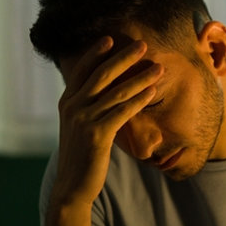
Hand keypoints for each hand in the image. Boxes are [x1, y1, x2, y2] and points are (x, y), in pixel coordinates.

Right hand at [52, 37, 163, 206]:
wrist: (72, 186)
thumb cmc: (81, 157)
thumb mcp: (78, 128)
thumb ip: (86, 109)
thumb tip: (102, 95)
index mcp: (67, 102)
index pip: (82, 71)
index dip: (96, 54)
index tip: (110, 39)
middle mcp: (73, 107)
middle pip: (101, 75)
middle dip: (124, 58)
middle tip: (143, 45)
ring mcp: (84, 120)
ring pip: (116, 92)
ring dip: (140, 78)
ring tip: (158, 68)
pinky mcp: (97, 134)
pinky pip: (122, 112)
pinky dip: (138, 100)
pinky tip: (152, 92)